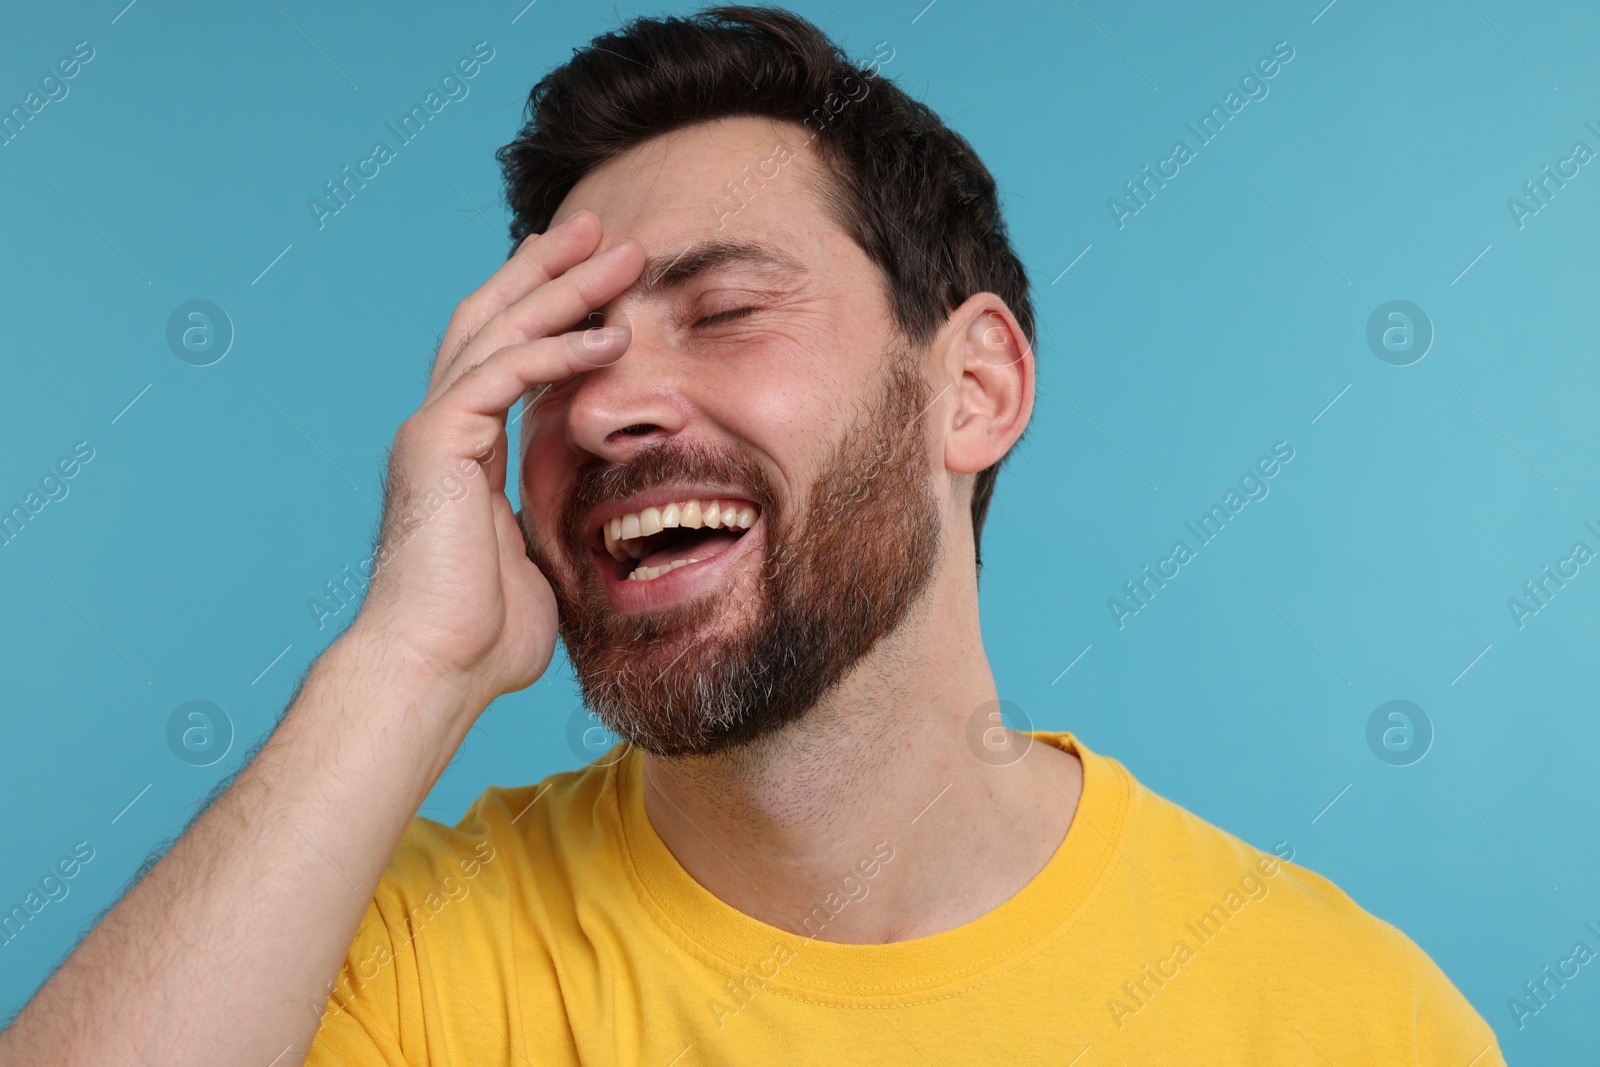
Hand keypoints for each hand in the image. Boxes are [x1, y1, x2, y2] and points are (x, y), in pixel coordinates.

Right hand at [353, 209, 643, 708]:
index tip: (589, 274)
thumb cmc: (482, 638)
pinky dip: (557, 351)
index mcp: (463, 450)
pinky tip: (609, 337)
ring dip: (563, 288)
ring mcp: (433, 430)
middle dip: (548, 268)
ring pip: (500, 331)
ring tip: (619, 252)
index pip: (501, 355)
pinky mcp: (437, 443)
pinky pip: (504, 375)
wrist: (434, 669)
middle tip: (599, 228)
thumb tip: (589, 529)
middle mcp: (441, 426)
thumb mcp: (536, 562)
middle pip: (493, 319)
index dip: (542, 308)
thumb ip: (552, 523)